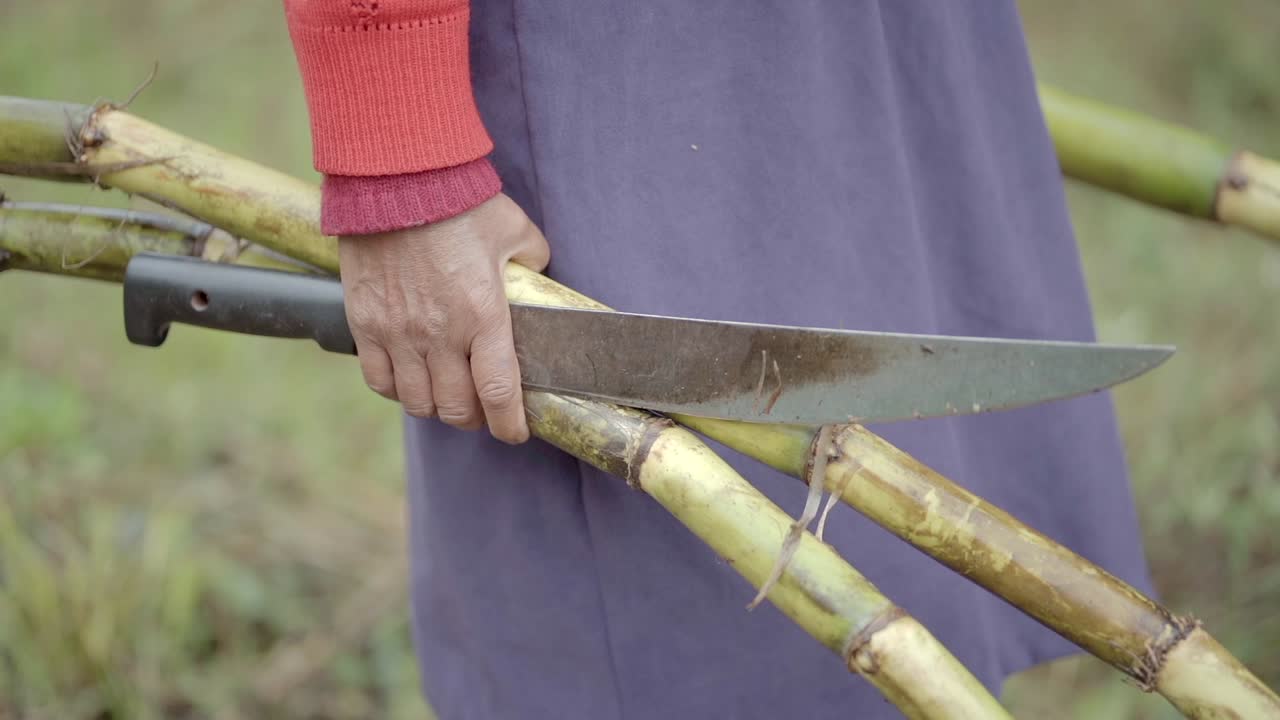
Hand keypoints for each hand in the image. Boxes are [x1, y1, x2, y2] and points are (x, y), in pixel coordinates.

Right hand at [338, 193, 549, 443]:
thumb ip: (532, 260)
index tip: (515, 432)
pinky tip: (409, 379)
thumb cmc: (459, 201)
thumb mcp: (515, 230)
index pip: (498, 393)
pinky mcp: (365, 323)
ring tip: (445, 396)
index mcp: (483, 316)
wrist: (394, 179)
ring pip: (417, 402)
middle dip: (474, 417)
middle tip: (482, 409)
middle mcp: (440, 334)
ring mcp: (398, 332)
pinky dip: (397, 389)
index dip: (509, 424)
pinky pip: (379, 380)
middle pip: (456, 408)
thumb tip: (535, 275)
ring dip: (435, 407)